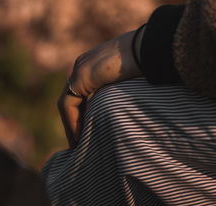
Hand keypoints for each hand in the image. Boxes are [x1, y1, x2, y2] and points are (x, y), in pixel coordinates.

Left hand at [58, 27, 144, 147]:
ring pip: (67, 104)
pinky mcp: (80, 76)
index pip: (82, 95)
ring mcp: (80, 69)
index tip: (87, 134)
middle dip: (74, 123)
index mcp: (95, 67)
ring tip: (78, 145)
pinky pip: (69, 104)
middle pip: (72, 100)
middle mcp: (84, 67)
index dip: (82, 116)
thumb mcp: (131, 84)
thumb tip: (128, 115)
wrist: (147, 50)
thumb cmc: (148, 65)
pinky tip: (80, 136)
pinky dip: (73, 121)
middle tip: (78, 143)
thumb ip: (122, 95)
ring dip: (71, 125)